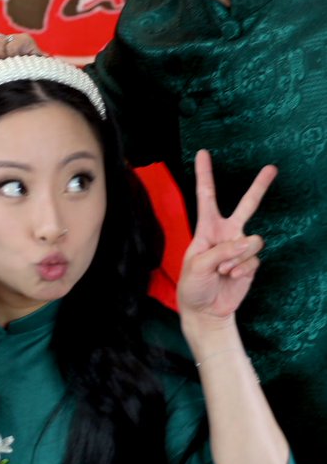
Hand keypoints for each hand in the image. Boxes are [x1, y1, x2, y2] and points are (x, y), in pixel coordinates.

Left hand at [178, 149, 276, 325]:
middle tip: (271, 168)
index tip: (202, 153)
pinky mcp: (250, 264)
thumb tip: (247, 241)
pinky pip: (254, 260)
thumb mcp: (197, 265)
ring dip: (238, 257)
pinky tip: (232, 277)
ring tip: (224, 270)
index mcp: (206, 228)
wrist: (205, 310)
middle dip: (259, 187)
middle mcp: (226, 233)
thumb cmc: (193, 285)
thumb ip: (221, 250)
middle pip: (247, 205)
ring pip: (252, 241)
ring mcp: (240, 248)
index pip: (206, 196)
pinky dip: (242, 270)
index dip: (204, 175)